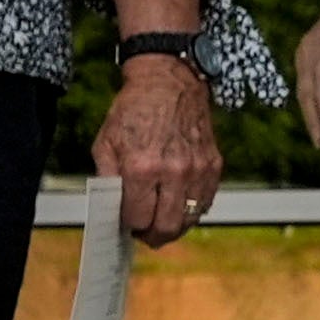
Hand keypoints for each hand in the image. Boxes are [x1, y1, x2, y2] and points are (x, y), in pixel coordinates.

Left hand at [95, 58, 223, 247]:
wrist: (168, 83)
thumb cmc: (133, 111)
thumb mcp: (105, 143)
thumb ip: (107, 181)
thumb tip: (110, 212)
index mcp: (141, 167)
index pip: (136, 218)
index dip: (128, 226)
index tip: (125, 223)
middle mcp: (172, 172)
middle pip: (165, 227)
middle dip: (151, 236)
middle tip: (143, 233)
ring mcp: (197, 170)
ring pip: (188, 220)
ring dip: (172, 227)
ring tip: (160, 221)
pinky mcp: (213, 165)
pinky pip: (205, 203)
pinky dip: (191, 211)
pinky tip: (178, 203)